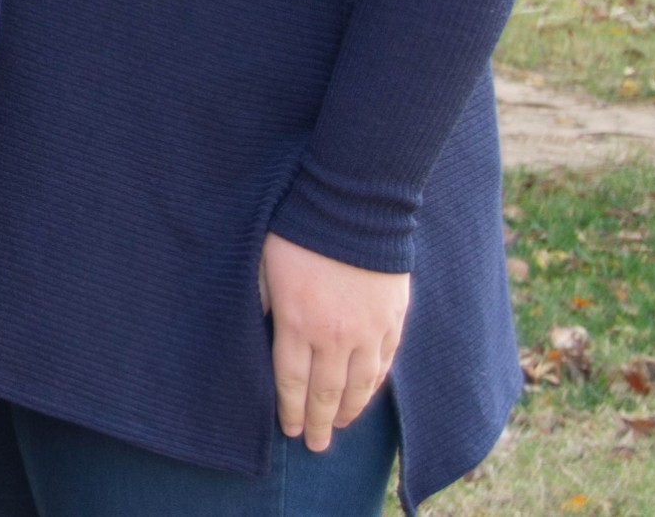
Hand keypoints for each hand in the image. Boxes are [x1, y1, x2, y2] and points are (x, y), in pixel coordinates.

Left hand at [260, 232, 406, 450]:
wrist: (353, 208)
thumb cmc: (298, 232)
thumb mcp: (263, 266)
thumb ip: (263, 304)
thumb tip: (261, 331)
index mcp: (296, 322)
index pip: (291, 380)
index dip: (289, 408)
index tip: (289, 429)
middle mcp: (334, 335)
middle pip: (326, 391)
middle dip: (319, 421)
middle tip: (316, 446)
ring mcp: (368, 331)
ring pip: (359, 385)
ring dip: (349, 411)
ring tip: (341, 428)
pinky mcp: (392, 320)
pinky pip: (384, 364)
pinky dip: (374, 386)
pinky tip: (366, 397)